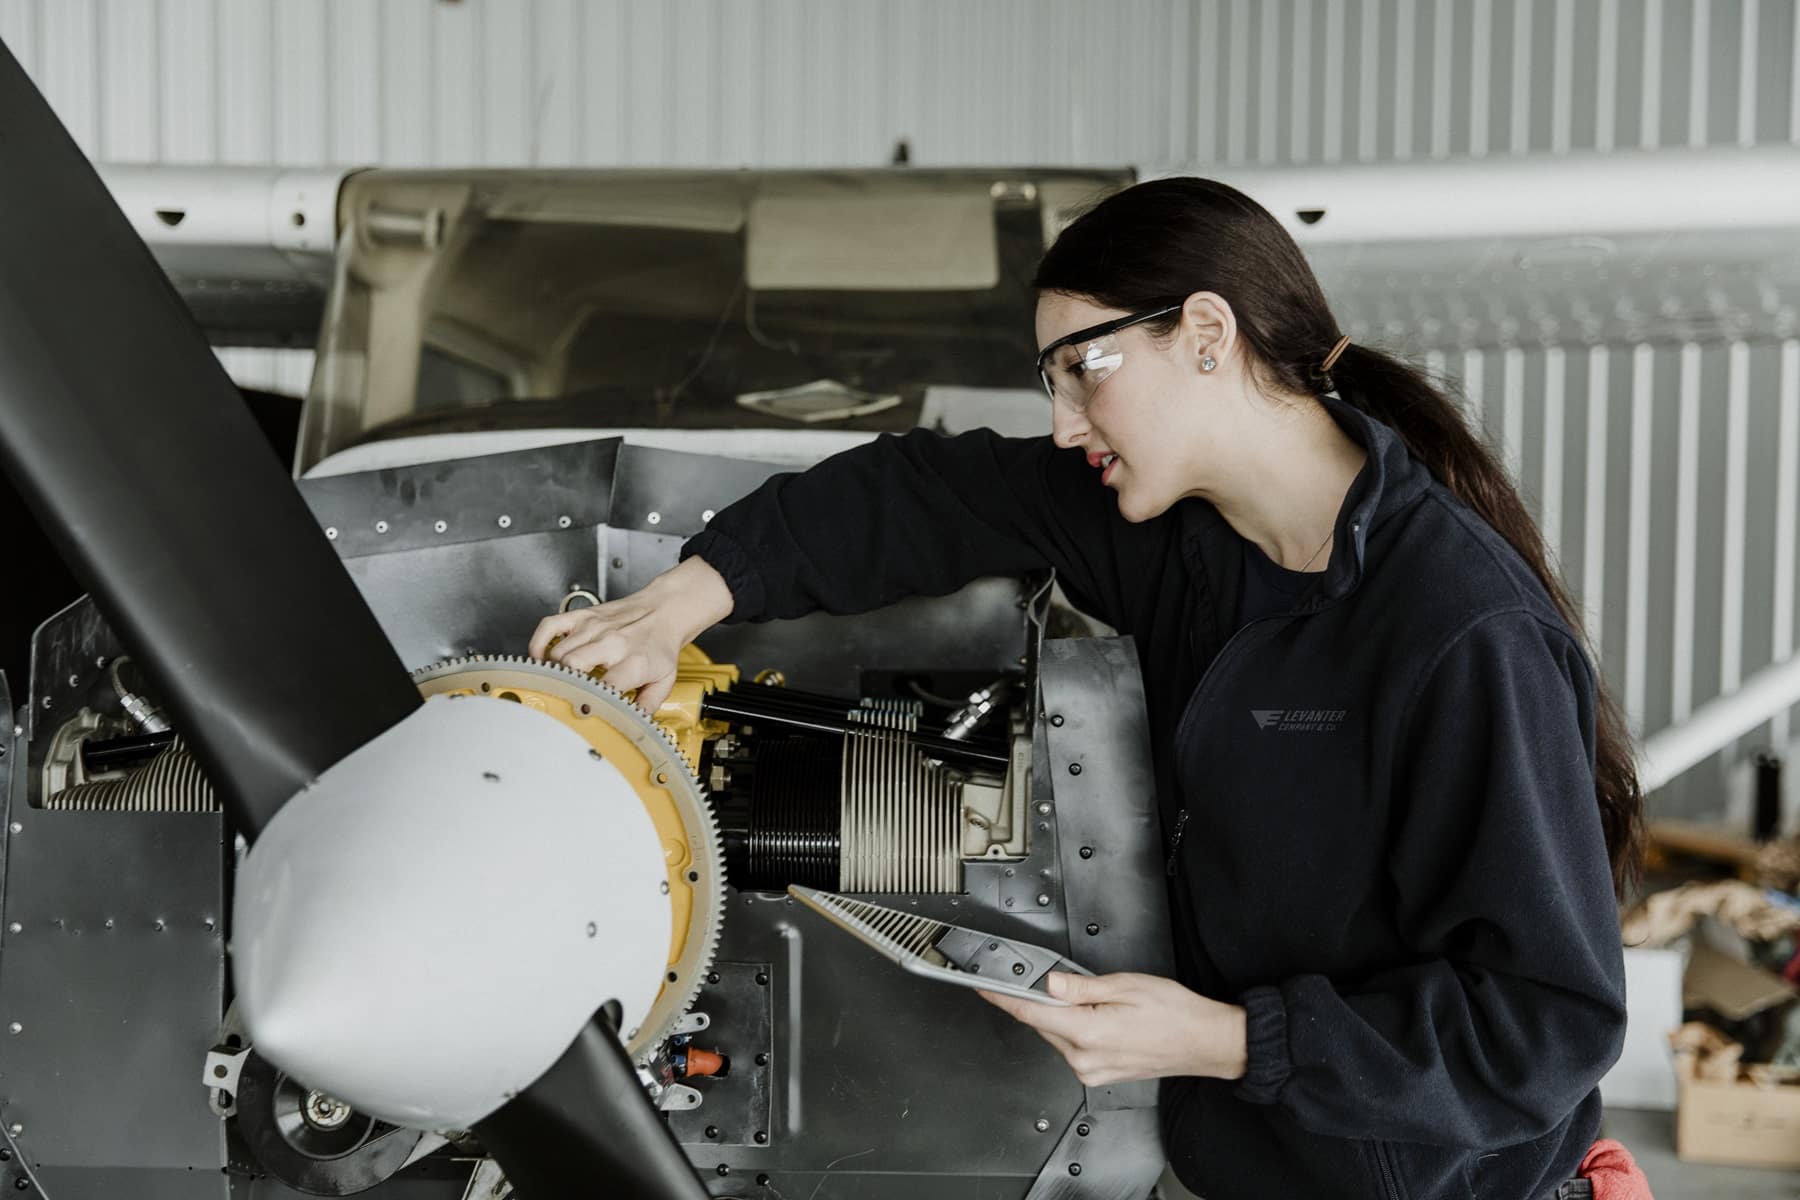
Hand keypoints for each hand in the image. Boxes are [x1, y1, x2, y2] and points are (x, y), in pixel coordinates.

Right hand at [528, 557, 733, 711]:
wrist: (665, 610)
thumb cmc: (660, 646)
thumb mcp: (664, 682)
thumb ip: (646, 707)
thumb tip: (629, 727)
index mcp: (633, 662)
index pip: (604, 687)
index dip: (589, 704)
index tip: (582, 715)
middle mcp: (611, 643)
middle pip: (571, 666)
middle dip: (565, 687)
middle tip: (566, 698)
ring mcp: (593, 627)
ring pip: (558, 652)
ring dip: (553, 671)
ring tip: (559, 683)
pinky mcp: (582, 616)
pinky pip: (548, 626)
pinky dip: (538, 644)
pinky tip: (543, 659)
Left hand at [977, 972, 1247, 1086]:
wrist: (1204, 1042)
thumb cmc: (1175, 1014)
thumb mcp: (1125, 986)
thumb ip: (1081, 987)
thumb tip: (1049, 984)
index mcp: (1088, 1033)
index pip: (1030, 1013)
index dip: (1003, 998)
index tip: (983, 987)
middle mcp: (1085, 1058)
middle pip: (1043, 1023)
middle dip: (1045, 1000)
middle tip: (1065, 981)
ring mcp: (1092, 1071)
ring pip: (1058, 1035)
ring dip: (1065, 1016)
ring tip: (1100, 1001)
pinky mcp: (1099, 1075)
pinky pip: (1073, 1048)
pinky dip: (1077, 1030)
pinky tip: (1101, 1018)